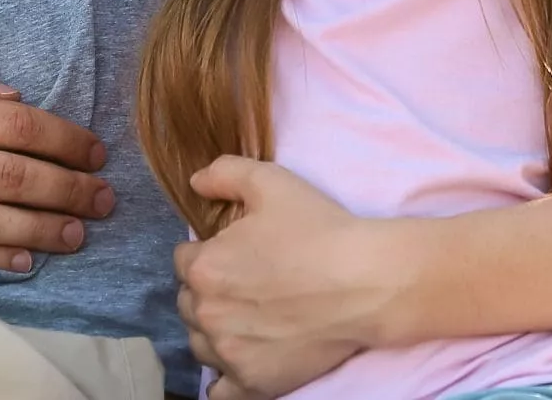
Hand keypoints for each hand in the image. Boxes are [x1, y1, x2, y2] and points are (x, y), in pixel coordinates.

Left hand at [175, 158, 391, 396]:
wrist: (366, 282)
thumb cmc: (319, 230)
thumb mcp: (270, 182)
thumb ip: (224, 173)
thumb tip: (194, 181)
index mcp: (205, 267)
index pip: (184, 261)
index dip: (207, 252)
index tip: (233, 253)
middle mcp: (209, 314)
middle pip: (190, 302)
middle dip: (209, 291)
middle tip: (244, 283)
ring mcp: (230, 353)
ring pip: (201, 343)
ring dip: (214, 330)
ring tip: (245, 319)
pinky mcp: (253, 382)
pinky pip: (220, 391)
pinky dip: (225, 378)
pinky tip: (241, 360)